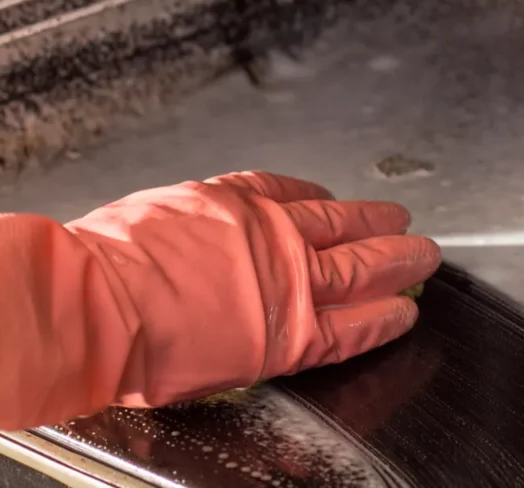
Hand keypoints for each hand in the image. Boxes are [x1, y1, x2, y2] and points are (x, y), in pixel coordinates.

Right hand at [0, 171, 440, 462]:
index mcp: (224, 204)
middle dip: (374, 222)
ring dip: (397, 260)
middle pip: (337, 223)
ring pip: (360, 265)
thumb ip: (172, 228)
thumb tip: (169, 236)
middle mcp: (264, 234)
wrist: (100, 304)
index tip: (327, 198)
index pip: (283, 191)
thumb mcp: (139, 220)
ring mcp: (283, 281)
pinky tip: (405, 312)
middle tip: (402, 221)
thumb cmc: (103, 268)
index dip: (313, 196)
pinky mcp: (290, 331)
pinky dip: (383, 316)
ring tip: (423, 258)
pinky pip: (353, 323)